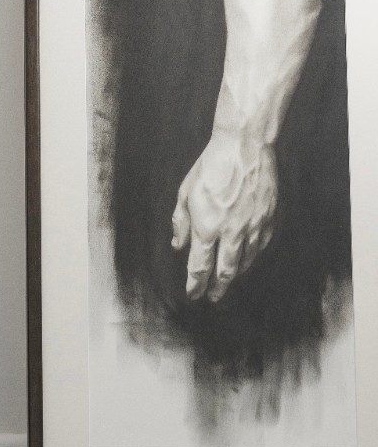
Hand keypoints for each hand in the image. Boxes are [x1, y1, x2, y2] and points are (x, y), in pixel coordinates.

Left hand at [170, 131, 276, 302]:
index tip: (193, 295)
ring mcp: (253, 227)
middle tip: (213, 298)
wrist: (244, 148)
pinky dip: (252, 256)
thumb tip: (178, 246)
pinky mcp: (269, 218)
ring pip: (245, 261)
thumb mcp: (185, 193)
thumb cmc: (210, 168)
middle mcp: (231, 232)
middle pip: (225, 271)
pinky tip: (247, 259)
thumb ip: (181, 223)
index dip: (196, 285)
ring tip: (227, 281)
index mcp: (207, 227)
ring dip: (235, 274)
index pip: (200, 267)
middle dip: (218, 288)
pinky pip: (261, 245)